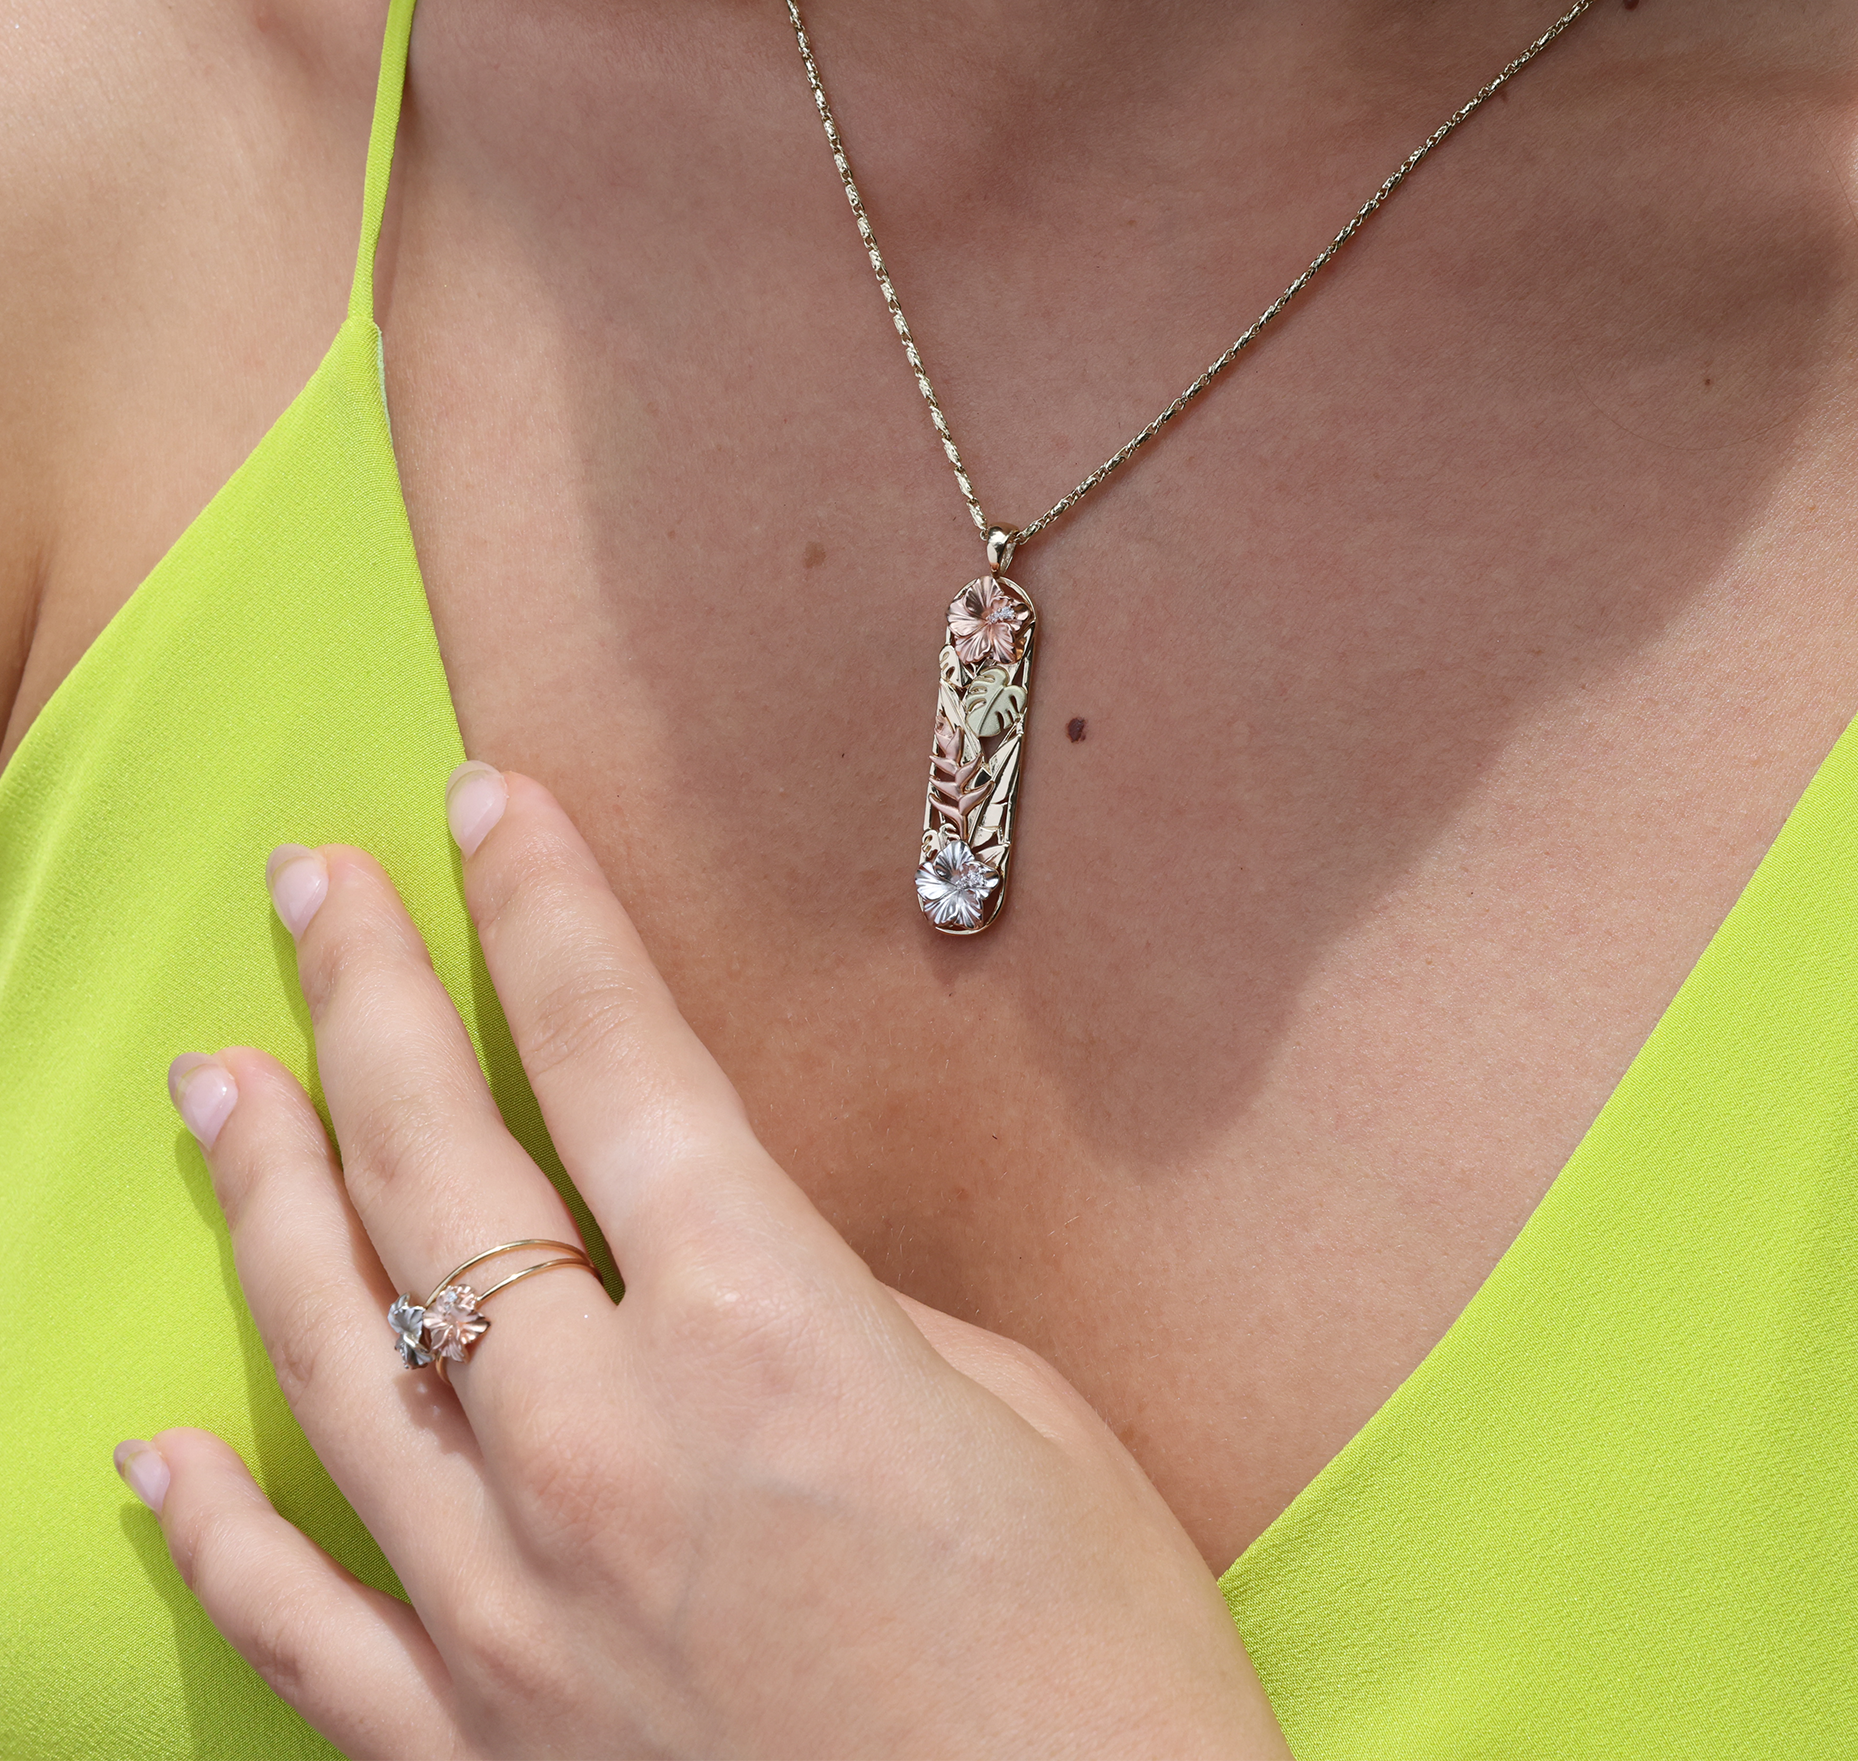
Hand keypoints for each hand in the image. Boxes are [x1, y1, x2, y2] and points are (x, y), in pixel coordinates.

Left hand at [119, 766, 1288, 1759]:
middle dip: (369, 995)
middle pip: (439, 1168)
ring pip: (329, 1354)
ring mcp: (508, 1610)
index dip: (549, 912)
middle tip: (315, 884)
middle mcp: (602, 1450)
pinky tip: (144, 1454)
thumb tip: (721, 1266)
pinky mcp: (470, 1752)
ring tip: (213, 1079)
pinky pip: (294, 1622)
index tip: (490, 806)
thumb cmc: (1099, 1665)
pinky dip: (209, 1532)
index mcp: (765, 1336)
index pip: (616, 1059)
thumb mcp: (1013, 1416)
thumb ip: (837, 1313)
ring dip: (262, 1194)